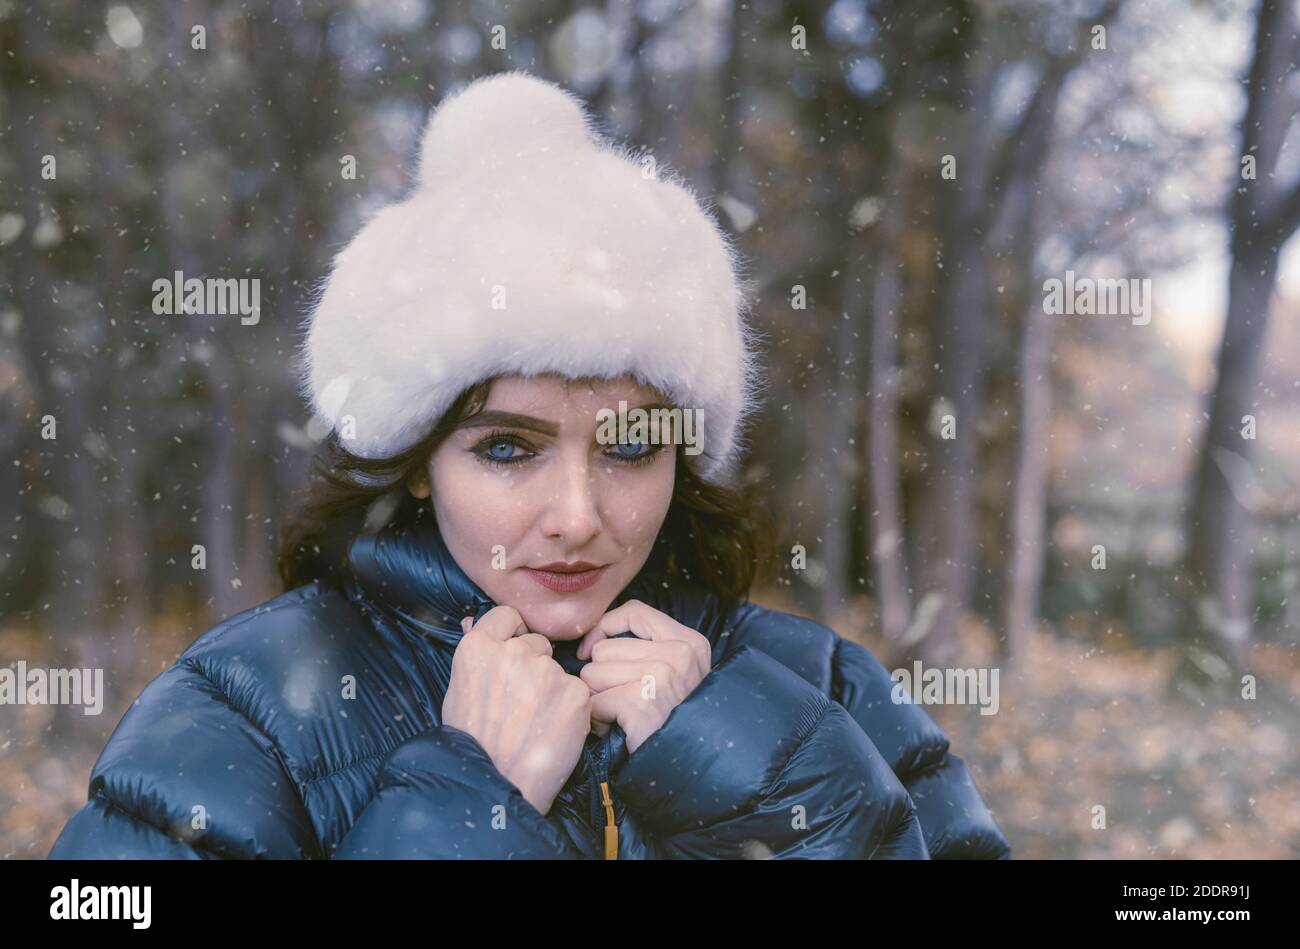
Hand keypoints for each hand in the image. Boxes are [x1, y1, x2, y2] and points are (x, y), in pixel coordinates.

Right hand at [441, 606, 590, 815]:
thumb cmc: (472, 742)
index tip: (513, 655)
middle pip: (536, 643)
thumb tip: (473, 620)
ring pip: (558, 668)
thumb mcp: (459, 690)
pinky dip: (570, 708)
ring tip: (535, 721)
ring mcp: (547, 671)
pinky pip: (577, 690)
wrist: (495, 786)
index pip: (508, 616)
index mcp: (479, 647)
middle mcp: (514, 651)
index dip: (512, 634)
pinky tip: (553, 729)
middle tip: (522, 701)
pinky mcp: (575, 692)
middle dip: (534, 665)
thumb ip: (475, 654)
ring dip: (552, 687)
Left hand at [575, 599, 711, 754]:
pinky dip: (599, 720)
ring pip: (593, 674)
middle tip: (621, 702)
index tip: (591, 650)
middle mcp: (679, 654)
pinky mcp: (642, 702)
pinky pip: (595, 702)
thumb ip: (645, 649)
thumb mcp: (675, 675)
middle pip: (605, 649)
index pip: (635, 612)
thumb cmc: (672, 721)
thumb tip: (594, 640)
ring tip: (621, 717)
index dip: (605, 628)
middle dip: (600, 678)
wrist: (688, 768)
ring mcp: (662, 677)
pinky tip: (618, 729)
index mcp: (689, 641)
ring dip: (598, 699)